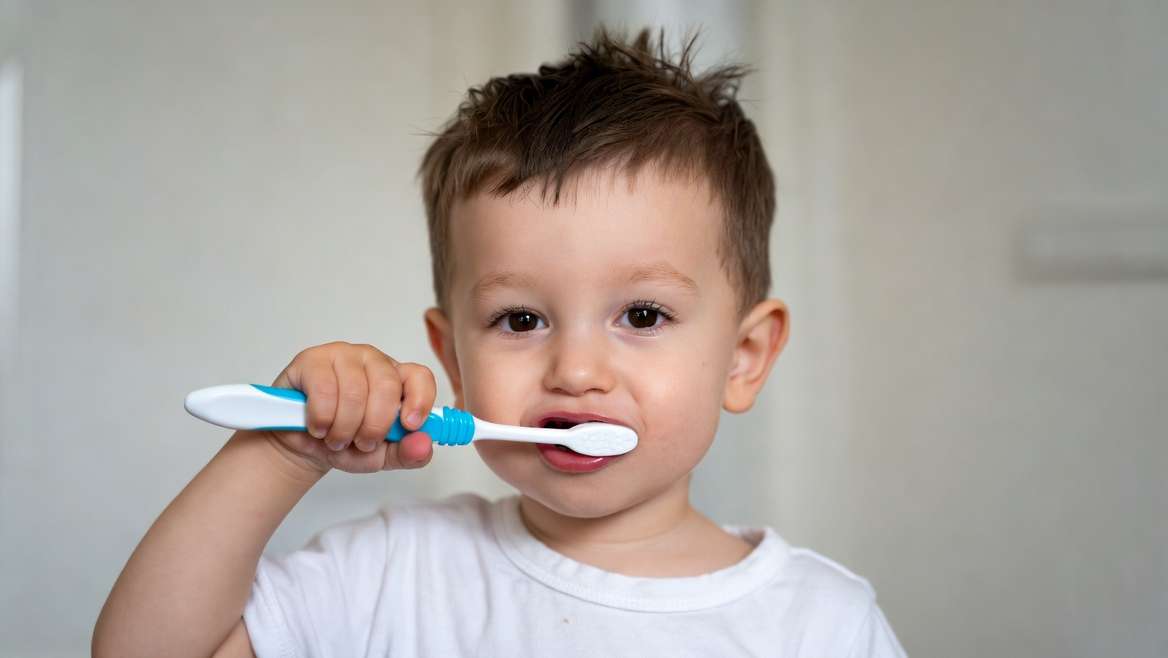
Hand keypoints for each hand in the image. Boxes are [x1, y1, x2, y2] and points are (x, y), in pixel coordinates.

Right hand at [259, 341, 436, 475]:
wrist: (302, 446)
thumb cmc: (345, 443)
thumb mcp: (380, 456)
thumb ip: (408, 453)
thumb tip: (424, 444)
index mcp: (396, 379)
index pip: (420, 376)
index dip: (419, 400)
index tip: (409, 425)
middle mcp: (372, 361)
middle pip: (387, 385)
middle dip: (374, 425)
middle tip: (362, 443)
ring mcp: (342, 355)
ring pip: (355, 390)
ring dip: (344, 427)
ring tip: (335, 439)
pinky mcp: (312, 360)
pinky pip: (324, 389)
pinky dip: (322, 418)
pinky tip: (318, 427)